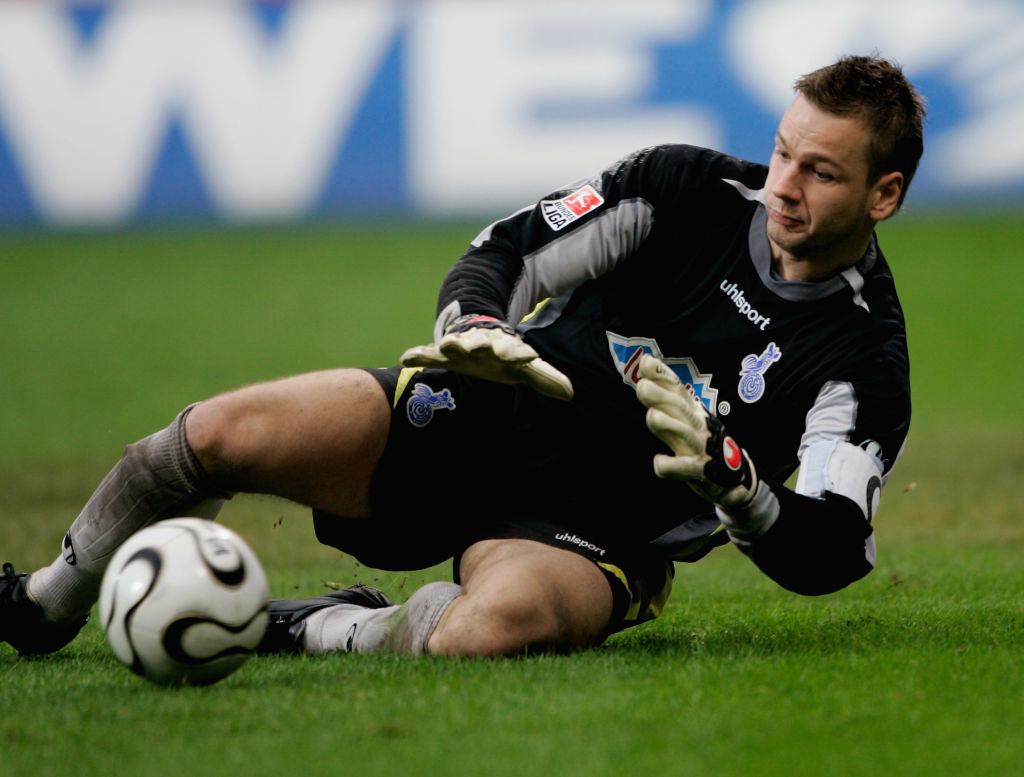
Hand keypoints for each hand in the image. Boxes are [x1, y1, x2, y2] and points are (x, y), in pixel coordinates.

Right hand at [401, 315, 573, 400]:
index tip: (528, 356)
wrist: (477, 329)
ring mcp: (460, 345)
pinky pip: (427, 352)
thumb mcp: (524, 366)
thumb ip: (543, 378)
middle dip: (481, 345)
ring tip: (445, 346)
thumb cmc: (503, 355)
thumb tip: (571, 394)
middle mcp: (481, 344)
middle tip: (480, 347)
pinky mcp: (440, 351)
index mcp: (504, 347)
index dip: (520, 355)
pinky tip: (406, 358)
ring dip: (451, 345)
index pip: (514, 351)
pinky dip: (418, 354)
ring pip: (454, 344)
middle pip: (482, 344)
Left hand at [636, 354, 757, 508]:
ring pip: (683, 433)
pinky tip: (658, 462)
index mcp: (692, 410)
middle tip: (642, 386)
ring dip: (668, 424)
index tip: (647, 362)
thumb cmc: (701, 440)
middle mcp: (696, 425)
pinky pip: (684, 467)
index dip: (663, 375)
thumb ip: (665, 392)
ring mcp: (699, 446)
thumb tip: (646, 361)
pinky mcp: (699, 469)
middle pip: (679, 408)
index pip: (677, 389)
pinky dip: (670, 465)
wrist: (735, 476)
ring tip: (653, 416)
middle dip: (661, 396)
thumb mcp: (685, 414)